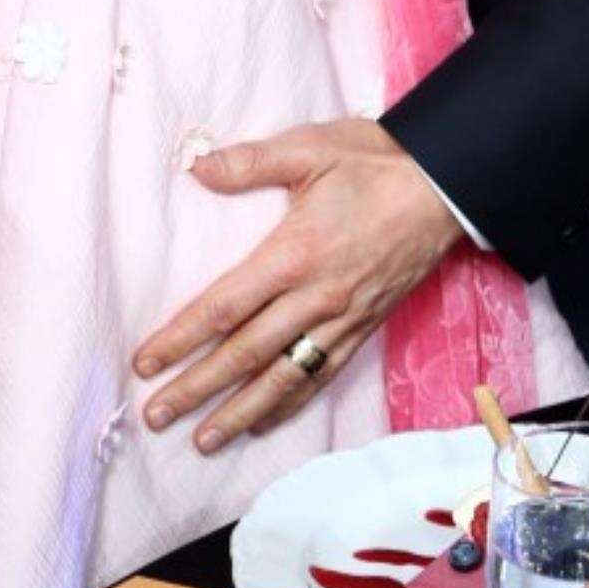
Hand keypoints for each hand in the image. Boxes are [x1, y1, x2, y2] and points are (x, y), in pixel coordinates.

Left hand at [133, 119, 460, 449]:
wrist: (443, 186)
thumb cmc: (374, 163)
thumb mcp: (310, 147)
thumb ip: (250, 162)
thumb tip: (197, 168)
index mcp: (294, 253)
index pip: (225, 307)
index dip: (181, 337)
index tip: (145, 362)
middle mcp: (316, 297)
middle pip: (245, 355)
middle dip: (197, 388)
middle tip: (156, 415)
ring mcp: (341, 320)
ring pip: (282, 379)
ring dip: (239, 412)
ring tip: (202, 440)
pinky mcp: (363, 329)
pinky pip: (320, 377)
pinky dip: (289, 405)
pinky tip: (263, 422)